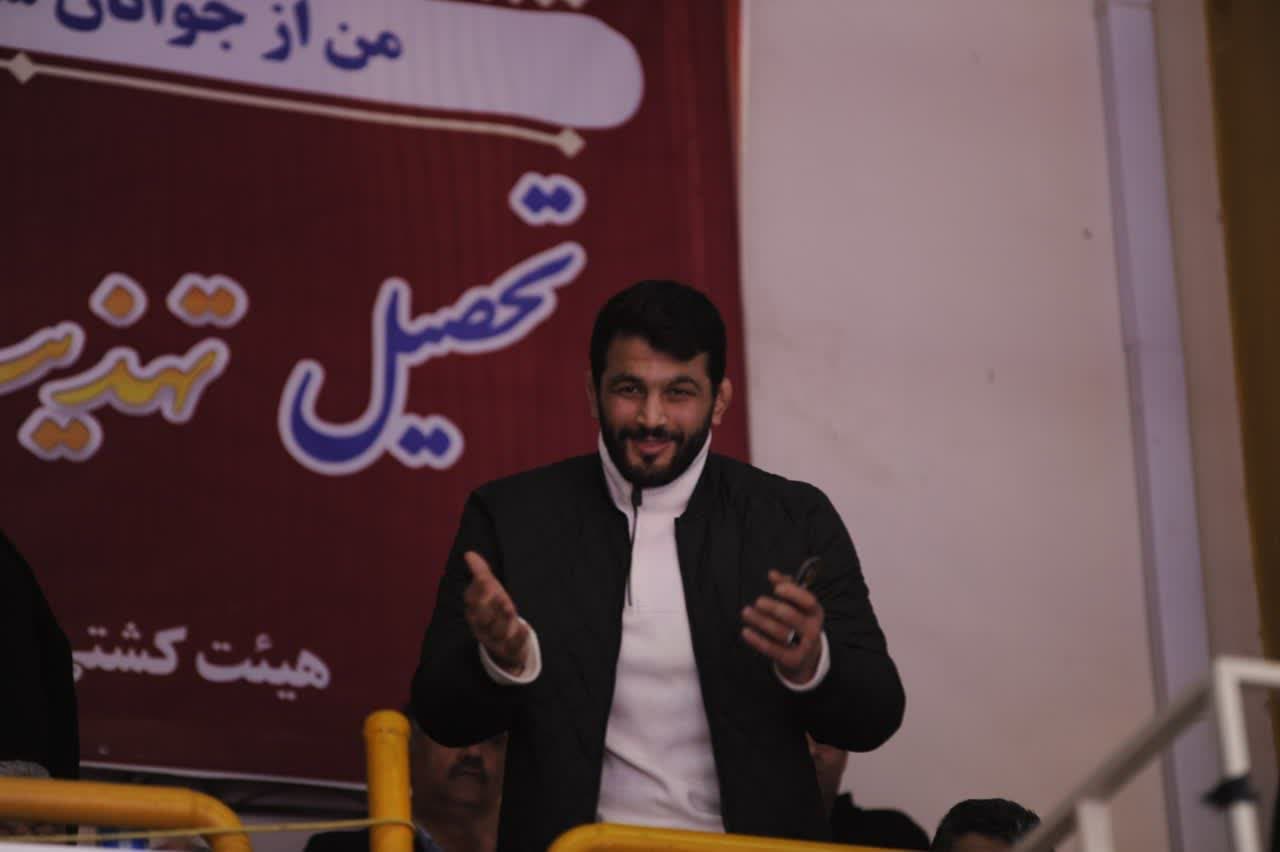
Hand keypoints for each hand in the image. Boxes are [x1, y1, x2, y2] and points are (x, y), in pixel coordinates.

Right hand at [463, 551, 529, 674]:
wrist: (505, 643)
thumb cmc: (494, 610)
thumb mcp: (490, 592)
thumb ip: (480, 573)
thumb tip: (469, 554)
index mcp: (475, 612)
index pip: (472, 602)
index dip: (478, 591)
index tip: (487, 579)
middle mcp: (482, 627)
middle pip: (482, 619)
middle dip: (490, 608)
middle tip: (501, 597)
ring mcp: (495, 639)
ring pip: (496, 632)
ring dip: (503, 621)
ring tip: (511, 609)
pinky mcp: (508, 650)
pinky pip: (512, 646)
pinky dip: (519, 638)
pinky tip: (526, 628)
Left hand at [741, 569, 823, 683]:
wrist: (806, 656)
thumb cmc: (799, 623)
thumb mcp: (798, 606)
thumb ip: (787, 587)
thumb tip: (772, 574)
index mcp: (816, 613)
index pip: (808, 601)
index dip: (793, 593)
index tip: (776, 589)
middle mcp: (813, 630)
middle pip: (791, 617)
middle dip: (773, 608)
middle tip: (758, 602)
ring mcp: (803, 646)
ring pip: (779, 632)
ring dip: (760, 621)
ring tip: (746, 612)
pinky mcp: (791, 659)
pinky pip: (772, 649)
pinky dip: (757, 640)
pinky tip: (746, 631)